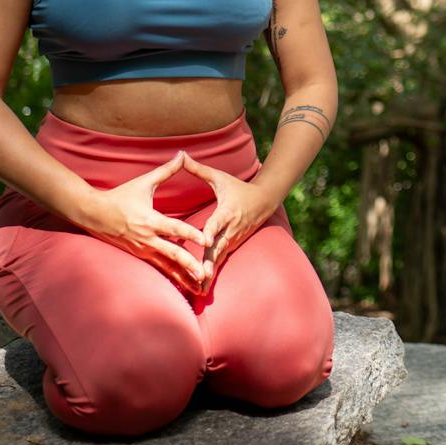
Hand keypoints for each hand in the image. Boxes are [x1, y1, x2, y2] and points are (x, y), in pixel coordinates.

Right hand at [75, 150, 209, 294]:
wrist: (93, 214)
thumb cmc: (121, 196)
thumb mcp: (143, 183)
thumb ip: (166, 170)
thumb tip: (182, 153)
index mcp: (150, 220)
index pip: (174, 228)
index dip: (190, 233)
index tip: (206, 239)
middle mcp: (147, 239)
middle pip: (172, 254)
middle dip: (189, 265)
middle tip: (205, 274)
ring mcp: (143, 250)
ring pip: (167, 267)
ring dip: (183, 277)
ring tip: (199, 288)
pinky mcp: (140, 256)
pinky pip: (159, 269)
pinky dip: (172, 278)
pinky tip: (184, 286)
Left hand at [179, 153, 280, 283]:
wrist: (264, 200)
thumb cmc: (238, 187)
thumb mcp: (219, 177)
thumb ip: (198, 169)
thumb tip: (181, 155)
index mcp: (226, 211)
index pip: (216, 223)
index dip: (210, 231)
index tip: (204, 240)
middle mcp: (230, 228)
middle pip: (218, 246)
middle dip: (209, 261)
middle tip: (200, 275)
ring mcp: (233, 239)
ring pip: (219, 258)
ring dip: (210, 272)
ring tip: (199, 289)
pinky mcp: (232, 246)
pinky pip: (220, 261)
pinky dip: (212, 274)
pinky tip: (202, 288)